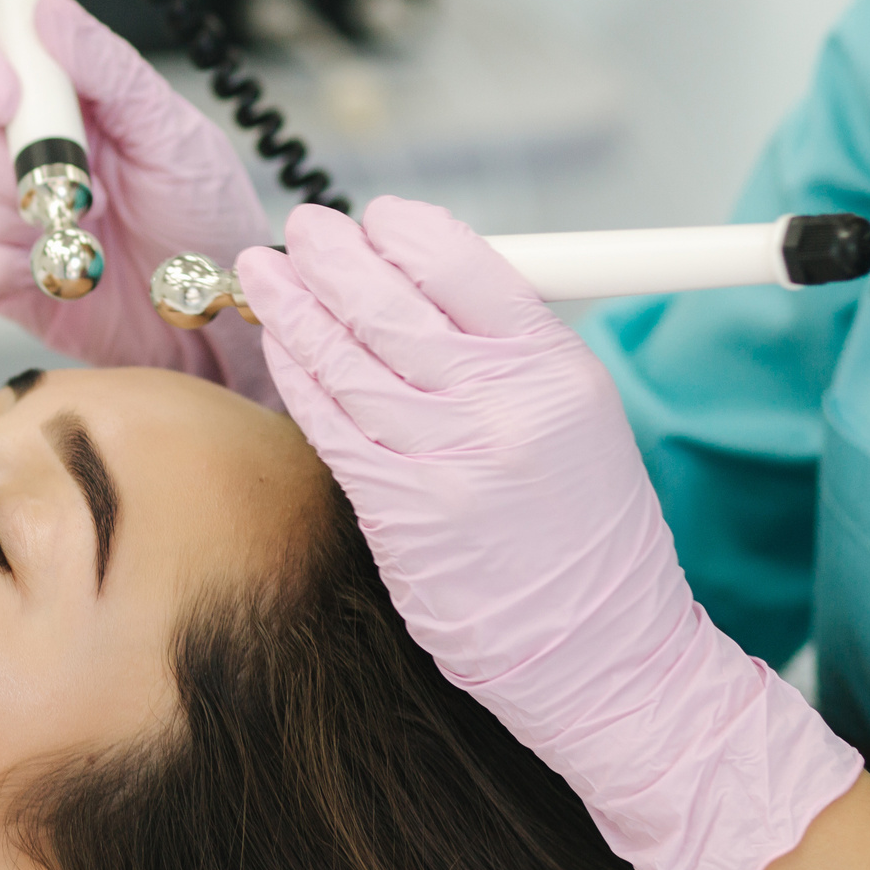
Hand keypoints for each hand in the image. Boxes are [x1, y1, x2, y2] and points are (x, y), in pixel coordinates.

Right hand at [0, 0, 276, 405]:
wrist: (210, 317)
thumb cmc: (203, 217)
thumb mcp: (171, 131)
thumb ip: (108, 68)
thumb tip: (45, 10)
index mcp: (55, 97)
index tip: (7, 98)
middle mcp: (15, 145)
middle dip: (4, 161)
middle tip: (80, 189)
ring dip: (6, 214)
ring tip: (78, 230)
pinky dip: (0, 263)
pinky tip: (55, 269)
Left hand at [239, 198, 859, 869]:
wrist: (604, 650)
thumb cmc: (586, 534)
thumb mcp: (577, 418)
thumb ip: (505, 350)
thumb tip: (418, 286)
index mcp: (556, 368)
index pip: (466, 265)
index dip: (405, 232)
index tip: (374, 219)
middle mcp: (502, 406)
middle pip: (394, 303)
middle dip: (335, 257)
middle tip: (304, 229)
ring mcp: (447, 461)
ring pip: (350, 360)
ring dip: (297, 307)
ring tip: (265, 270)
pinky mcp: (401, 512)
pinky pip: (333, 425)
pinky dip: (300, 377)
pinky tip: (279, 346)